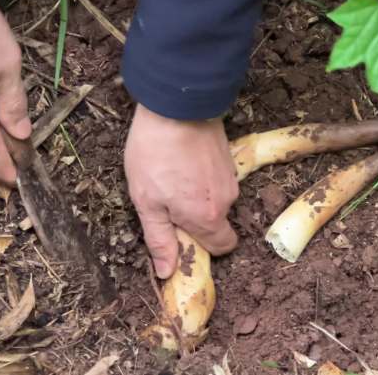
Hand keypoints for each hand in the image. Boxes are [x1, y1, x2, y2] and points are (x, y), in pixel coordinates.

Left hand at [125, 104, 238, 278]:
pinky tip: (181, 160)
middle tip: (166, 199)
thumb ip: (160, 239)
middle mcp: (226, 200)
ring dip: (196, 195)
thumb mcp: (147, 202)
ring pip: (216, 199)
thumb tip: (167, 271)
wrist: (176, 104)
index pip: (222, 248)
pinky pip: (216, 178)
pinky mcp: (229, 156)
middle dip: (195, 218)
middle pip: (217, 222)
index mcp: (207, 218)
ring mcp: (230, 176)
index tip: (180, 233)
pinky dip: (201, 176)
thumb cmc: (155, 154)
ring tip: (170, 174)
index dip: (201, 246)